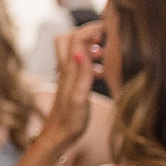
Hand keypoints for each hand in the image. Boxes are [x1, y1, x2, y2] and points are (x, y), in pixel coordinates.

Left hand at [37, 21, 99, 152]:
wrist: (58, 137)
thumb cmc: (70, 120)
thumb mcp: (79, 97)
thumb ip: (81, 73)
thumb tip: (78, 51)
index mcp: (68, 70)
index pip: (74, 38)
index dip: (90, 29)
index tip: (107, 28)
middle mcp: (65, 70)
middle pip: (69, 39)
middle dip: (87, 33)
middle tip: (104, 37)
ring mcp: (68, 77)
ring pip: (75, 52)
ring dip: (90, 48)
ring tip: (104, 54)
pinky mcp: (72, 85)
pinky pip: (81, 66)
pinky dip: (91, 63)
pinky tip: (101, 73)